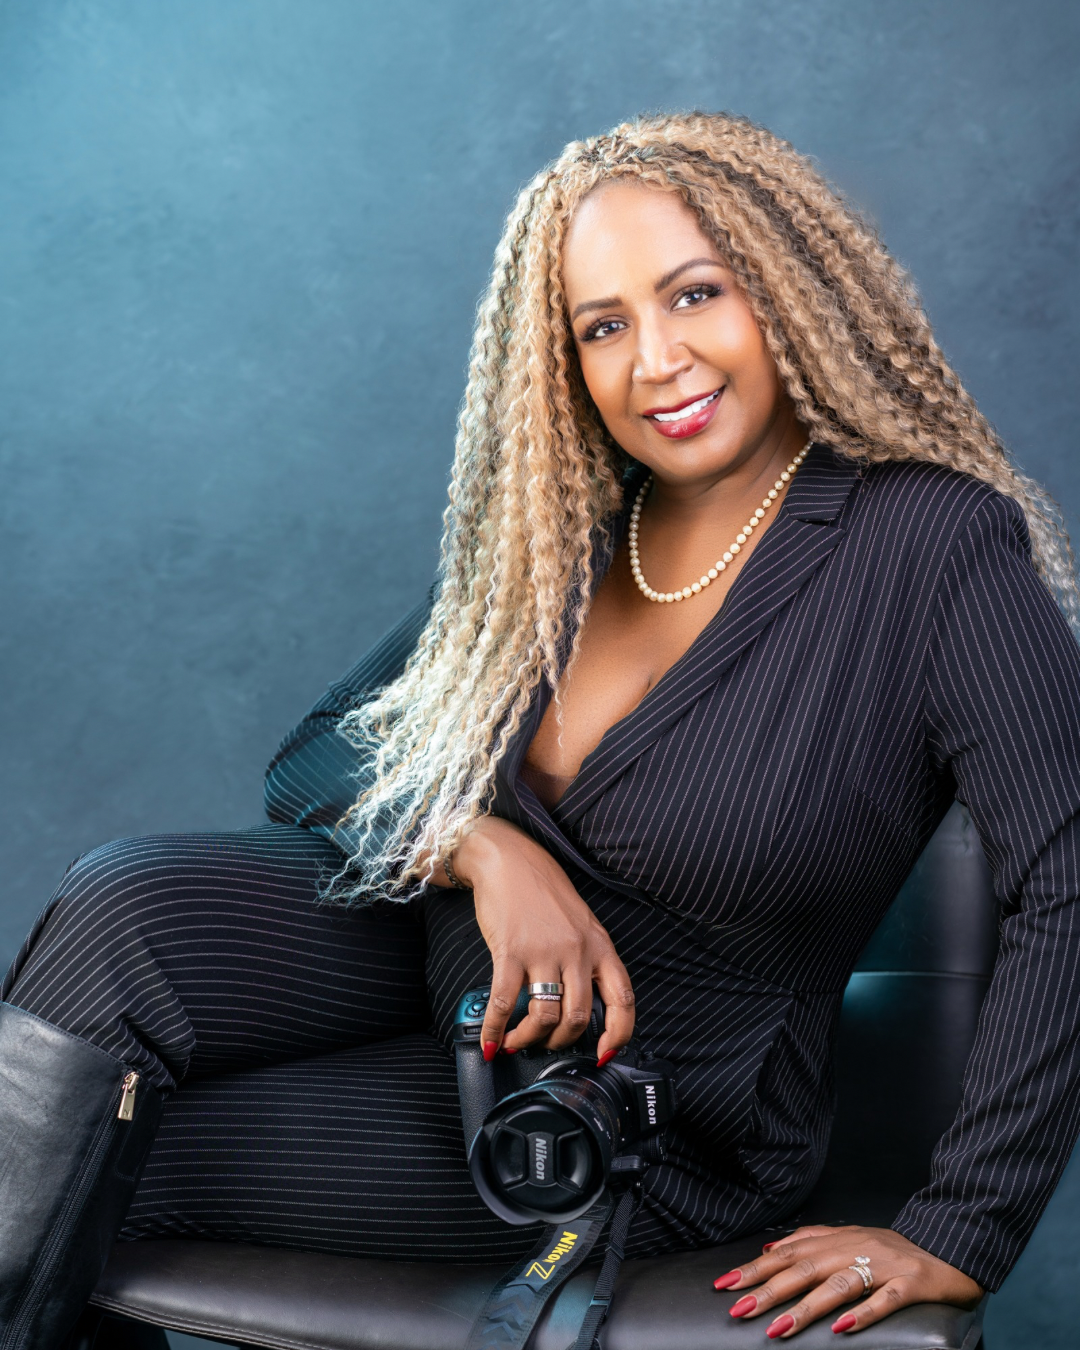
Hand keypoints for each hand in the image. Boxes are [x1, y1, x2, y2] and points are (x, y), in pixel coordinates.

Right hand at [449, 816, 634, 1061]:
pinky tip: (491, 1040)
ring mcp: (544, 952)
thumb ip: (588, 960)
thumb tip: (582, 1006)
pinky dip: (495, 1029)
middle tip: (546, 1045)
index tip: (604, 1054)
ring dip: (529, 1040)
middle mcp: (577, 951)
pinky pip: (505, 1002)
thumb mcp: (581, 924)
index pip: (623, 1000)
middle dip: (561, 1043)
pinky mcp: (511, 951)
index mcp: (600, 946)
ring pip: (545, 1017)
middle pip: (578, 1018)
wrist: (510, 860)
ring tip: (517, 1042)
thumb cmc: (544, 891)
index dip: (618, 1035)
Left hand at [711, 1224, 982, 1337]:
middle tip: (738, 1309)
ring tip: (778, 1327)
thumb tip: (772, 1247)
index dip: (756, 1269)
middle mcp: (856, 1248)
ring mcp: (884, 1265)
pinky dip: (863, 1313)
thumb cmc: (895, 1249)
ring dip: (806, 1307)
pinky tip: (843, 1329)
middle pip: (805, 1269)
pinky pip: (885, 1299)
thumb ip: (813, 1240)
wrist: (950, 1246)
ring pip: (839, 1285)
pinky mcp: (911, 1283)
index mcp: (838, 1239)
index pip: (788, 1254)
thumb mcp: (851, 1238)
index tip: (724, 1285)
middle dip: (768, 1289)